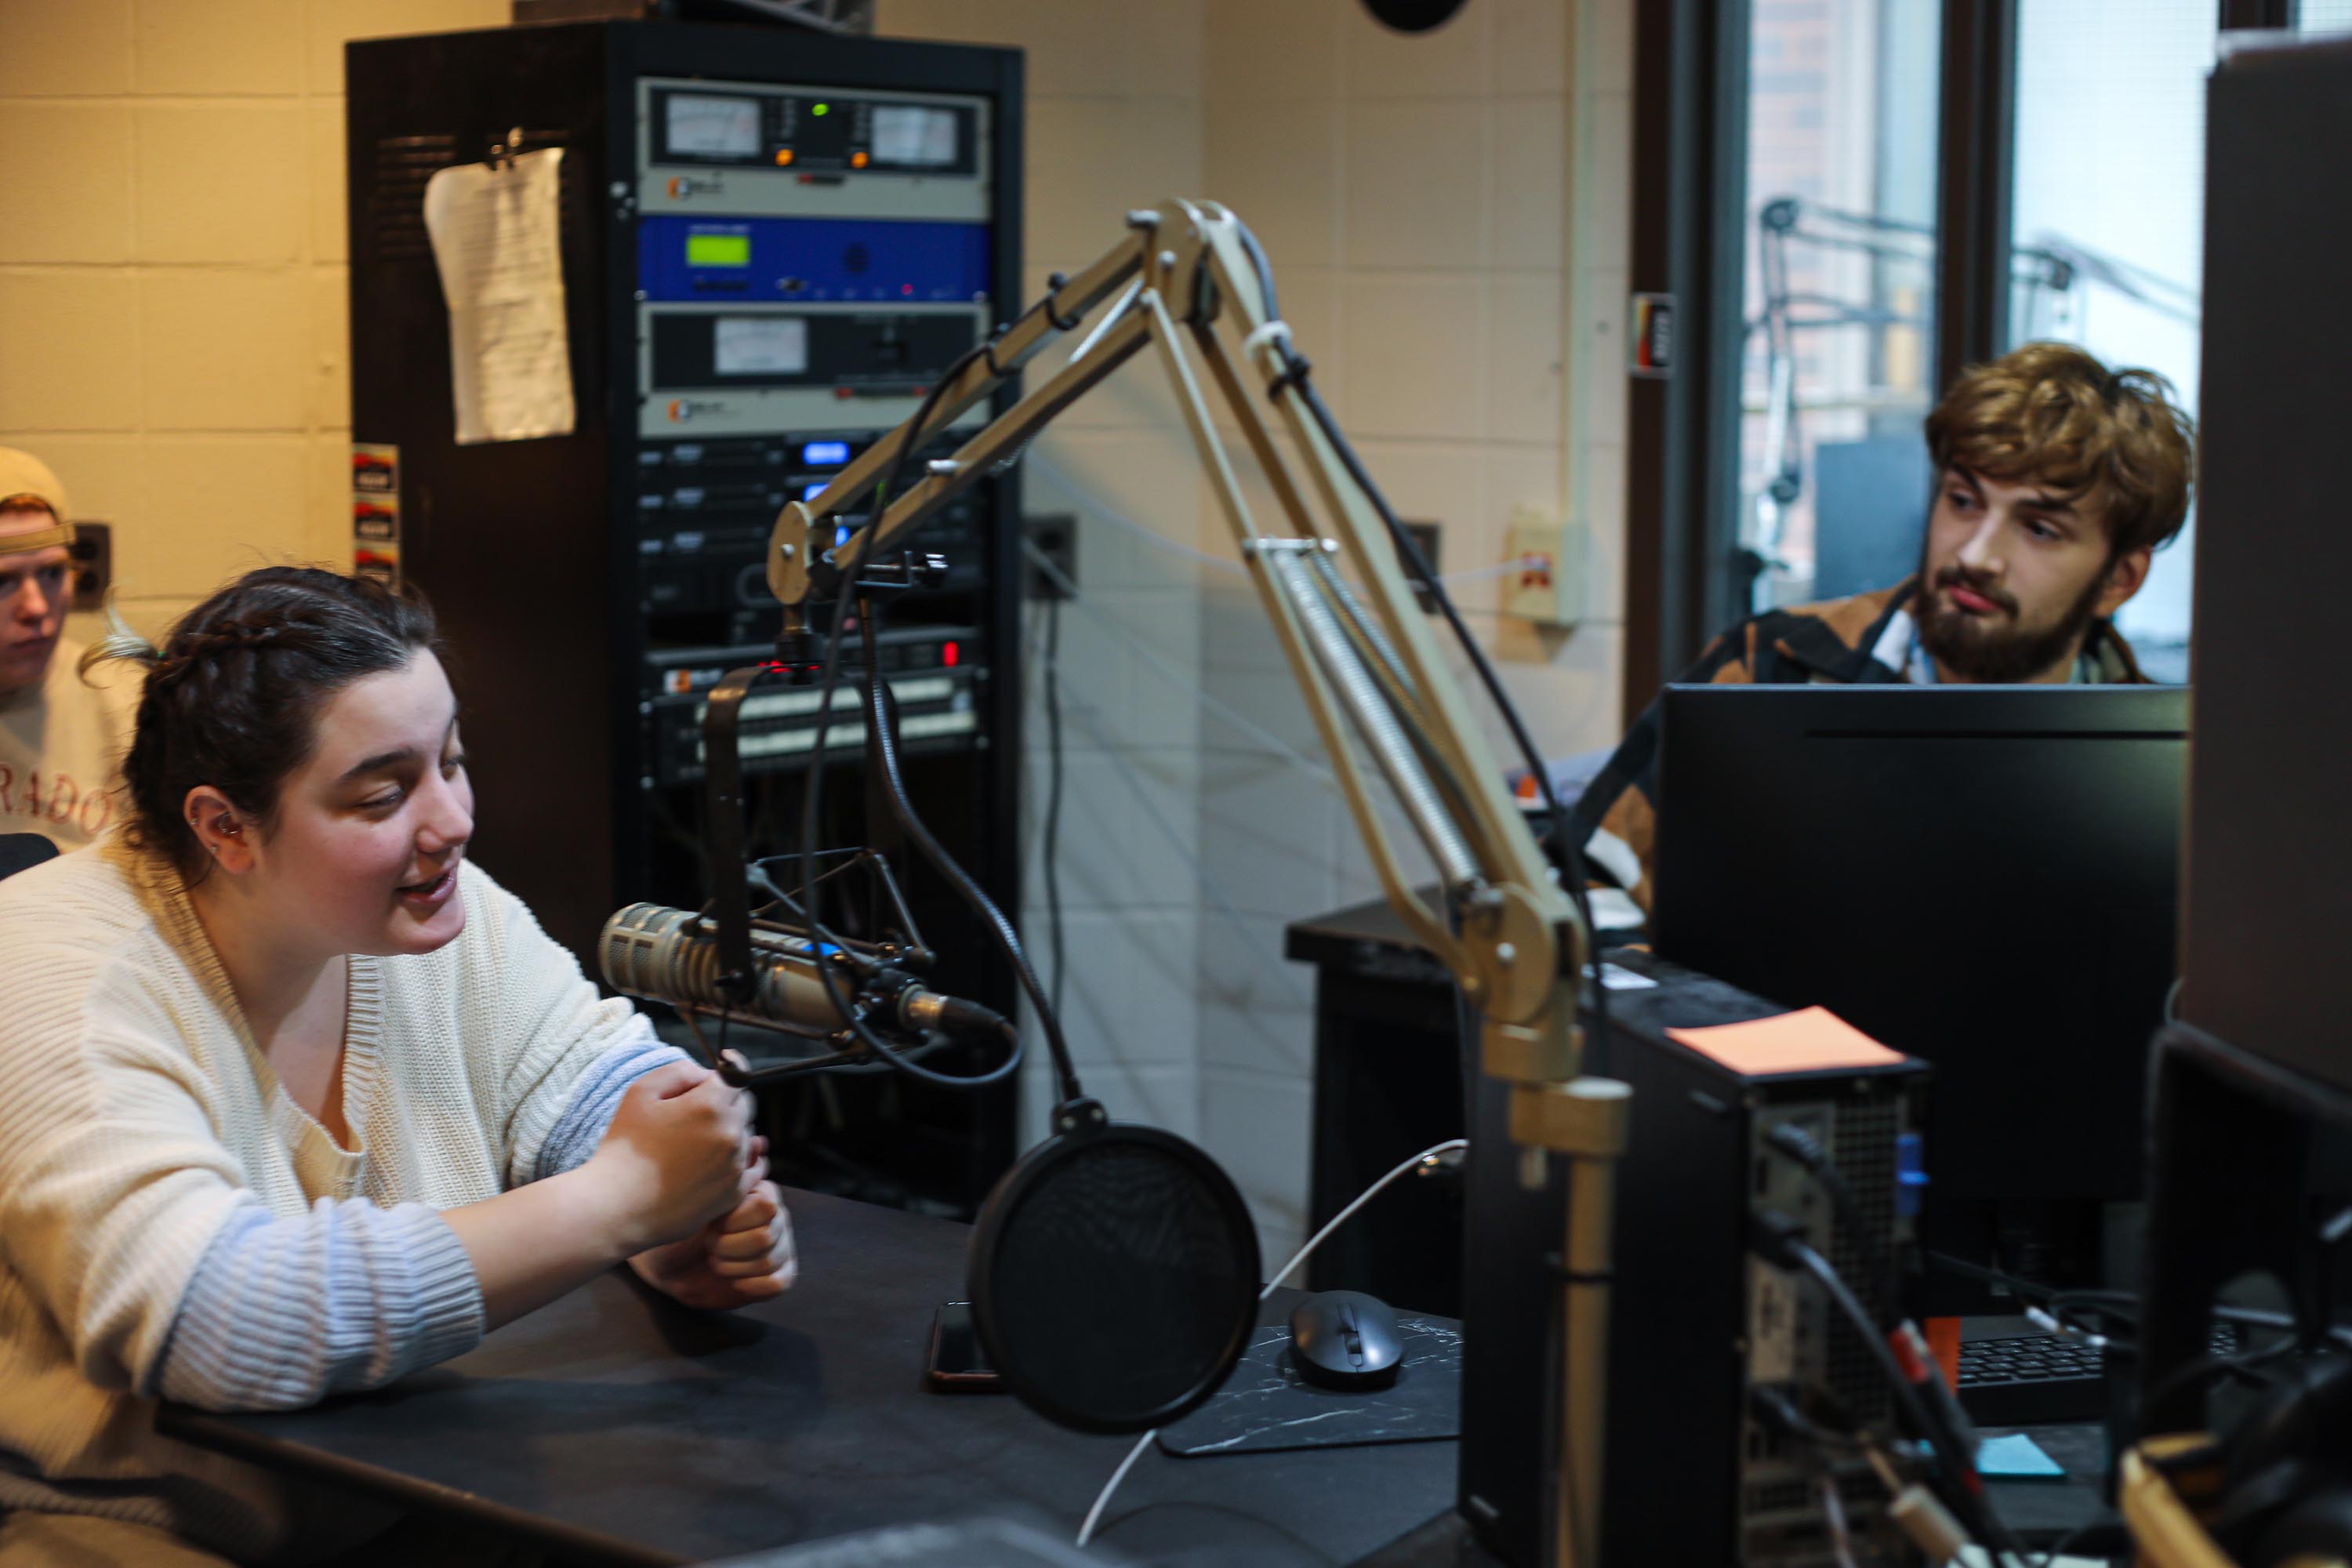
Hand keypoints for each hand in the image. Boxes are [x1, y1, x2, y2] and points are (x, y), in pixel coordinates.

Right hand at [581, 1062, 751, 1255]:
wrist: (616, 1207)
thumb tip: (706, 1075)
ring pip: (746, 1137)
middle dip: (725, 1103)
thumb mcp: (641, 1092)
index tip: (722, 1067)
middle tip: (695, 1113)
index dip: (727, 1071)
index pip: (736, 1076)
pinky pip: (752, 1168)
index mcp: (710, 1105)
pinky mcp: (734, 1193)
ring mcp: (735, 1166)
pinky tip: (716, 1162)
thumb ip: (680, 1071)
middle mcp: (730, 1134)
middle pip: (744, 1106)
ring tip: (693, 1145)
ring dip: (729, 1133)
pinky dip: (738, 1161)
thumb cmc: (624, 1148)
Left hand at [631, 1139, 797, 1310]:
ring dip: (733, 1266)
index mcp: (761, 1195)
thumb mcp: (695, 1194)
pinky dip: (749, 1284)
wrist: (666, 1262)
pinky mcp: (777, 1276)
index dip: (733, 1220)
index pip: (766, 1206)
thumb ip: (726, 1169)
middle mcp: (777, 1219)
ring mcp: (780, 1248)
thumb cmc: (678, 1223)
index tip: (710, 1221)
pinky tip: (731, 1278)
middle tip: (709, 1243)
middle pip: (766, 1236)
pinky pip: (778, 1282)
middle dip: (727, 1246)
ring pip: (770, 1260)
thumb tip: (760, 1141)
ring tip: (716, 1260)